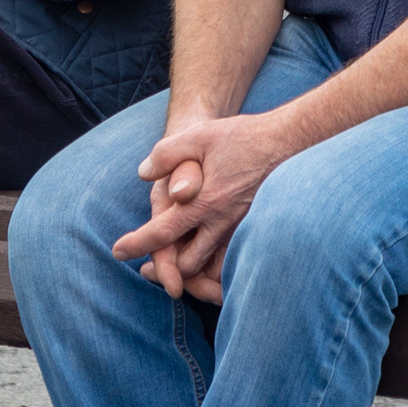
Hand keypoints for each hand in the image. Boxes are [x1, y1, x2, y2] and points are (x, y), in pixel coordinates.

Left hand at [109, 111, 304, 304]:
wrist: (290, 141)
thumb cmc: (243, 137)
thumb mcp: (199, 136)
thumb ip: (167, 154)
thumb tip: (144, 174)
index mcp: (205, 202)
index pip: (163, 232)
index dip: (137, 243)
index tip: (117, 252)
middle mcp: (224, 222)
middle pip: (187, 262)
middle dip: (167, 268)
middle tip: (148, 266)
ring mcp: (242, 229)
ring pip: (211, 266)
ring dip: (191, 270)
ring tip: (174, 262)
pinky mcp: (254, 229)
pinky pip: (231, 260)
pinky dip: (215, 265)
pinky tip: (204, 253)